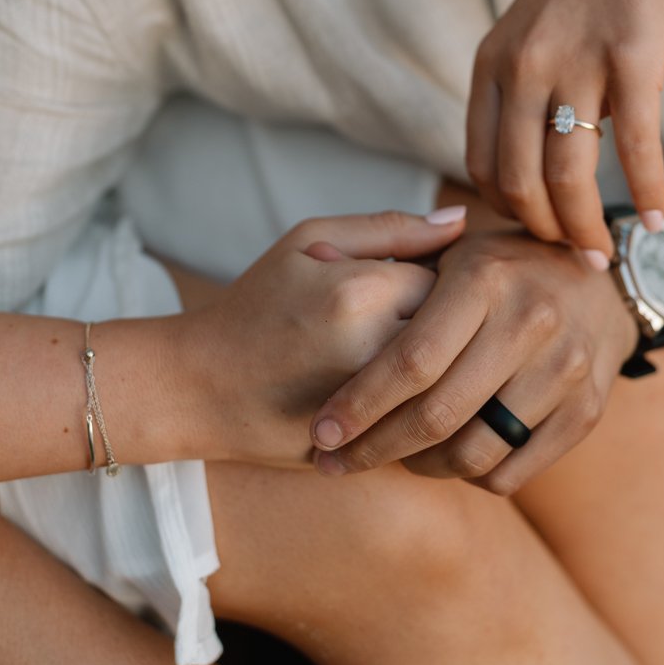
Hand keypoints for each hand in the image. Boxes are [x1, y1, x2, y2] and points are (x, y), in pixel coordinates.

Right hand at [183, 208, 466, 468]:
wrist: (201, 385)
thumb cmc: (257, 303)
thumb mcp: (310, 241)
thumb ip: (391, 228)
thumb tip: (462, 220)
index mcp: (362, 291)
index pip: (449, 275)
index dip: (437, 275)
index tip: (411, 279)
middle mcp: (376, 350)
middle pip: (457, 330)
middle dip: (444, 321)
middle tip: (403, 316)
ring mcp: (377, 405)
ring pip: (448, 376)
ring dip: (439, 363)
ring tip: (393, 348)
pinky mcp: (372, 444)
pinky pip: (428, 416)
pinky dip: (420, 400)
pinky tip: (391, 386)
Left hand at [310, 229, 638, 493]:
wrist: (606, 284)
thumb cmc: (506, 268)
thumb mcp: (457, 250)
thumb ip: (396, 256)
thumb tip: (321, 256)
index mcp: (485, 278)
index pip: (412, 359)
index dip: (360, 404)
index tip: (321, 433)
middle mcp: (530, 321)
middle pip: (439, 414)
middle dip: (375, 449)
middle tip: (335, 463)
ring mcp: (565, 369)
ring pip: (474, 452)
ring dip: (421, 467)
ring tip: (390, 458)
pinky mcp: (587, 410)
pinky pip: (513, 472)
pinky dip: (469, 477)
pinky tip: (444, 460)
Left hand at [465, 0, 663, 257]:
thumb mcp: (534, 30)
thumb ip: (532, 91)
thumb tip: (553, 161)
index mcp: (490, 64)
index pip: (480, 164)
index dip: (506, 211)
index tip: (536, 231)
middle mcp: (520, 68)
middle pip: (518, 182)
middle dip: (545, 233)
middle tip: (573, 258)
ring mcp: (574, 64)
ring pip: (568, 176)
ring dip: (587, 228)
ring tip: (606, 255)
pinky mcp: (631, 59)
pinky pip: (637, 147)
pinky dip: (650, 192)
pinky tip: (661, 219)